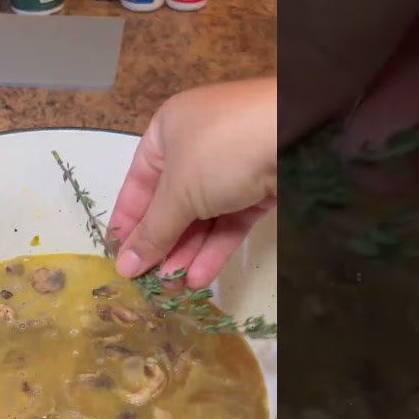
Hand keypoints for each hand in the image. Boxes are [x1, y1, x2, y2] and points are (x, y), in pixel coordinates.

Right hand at [108, 78, 276, 289]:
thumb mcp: (178, 192)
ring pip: (201, 218)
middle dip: (161, 244)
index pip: (138, 184)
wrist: (299, 134)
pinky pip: (230, 222)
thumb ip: (153, 232)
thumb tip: (124, 266)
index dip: (127, 222)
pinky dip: (214, 249)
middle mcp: (197, 147)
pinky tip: (199, 278)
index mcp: (167, 131)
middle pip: (171, 205)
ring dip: (187, 253)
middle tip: (149, 282)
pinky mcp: (259, 189)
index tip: (119, 259)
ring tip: (173, 287)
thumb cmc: (221, 150)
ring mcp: (230, 168)